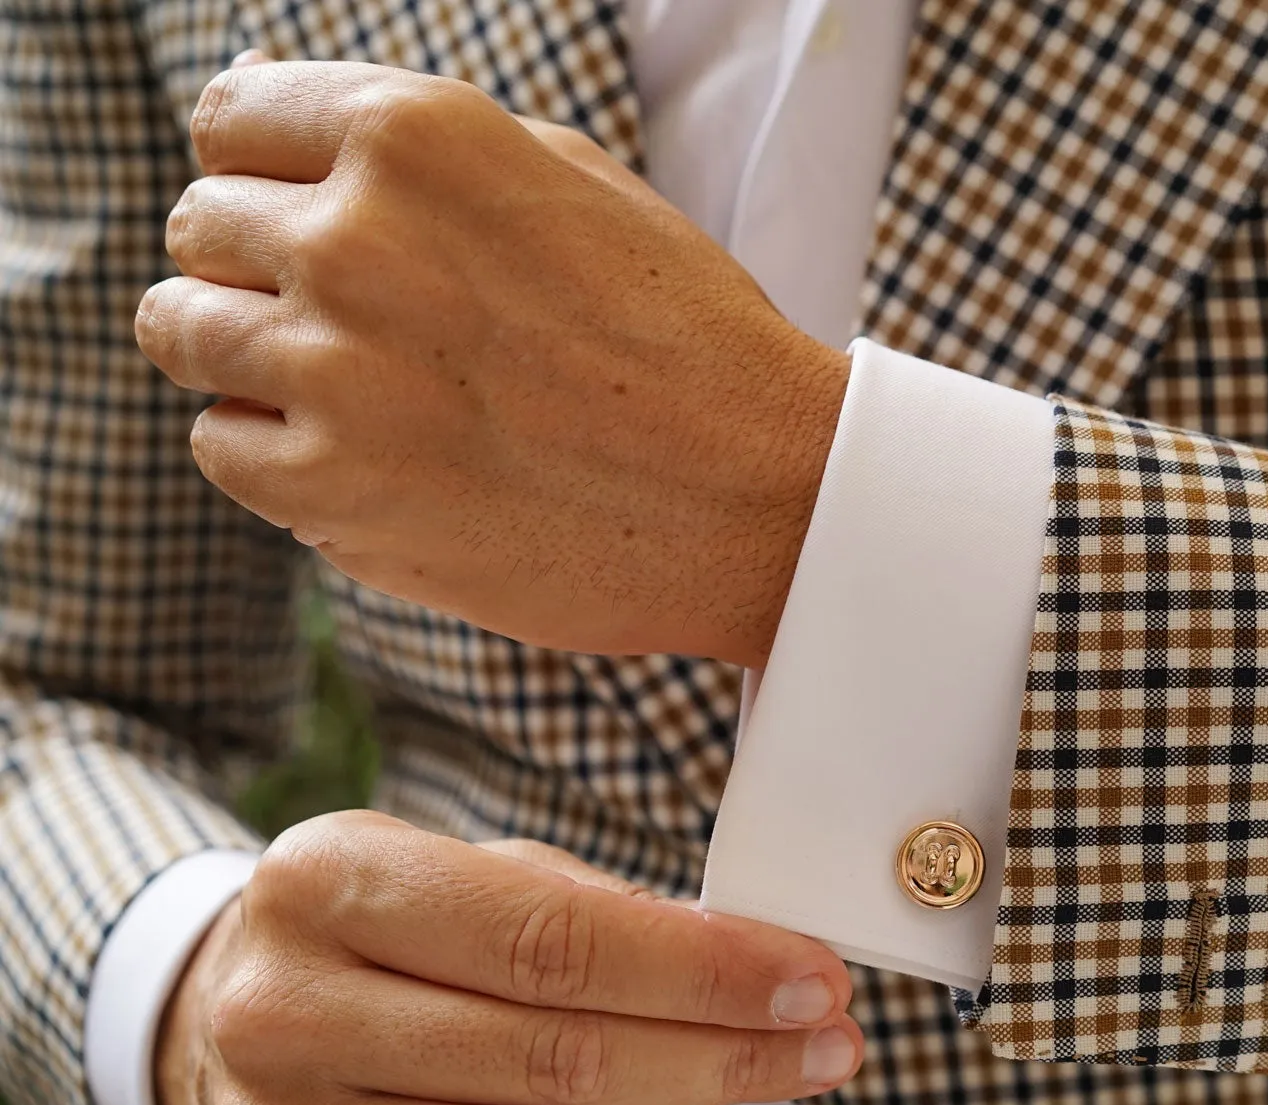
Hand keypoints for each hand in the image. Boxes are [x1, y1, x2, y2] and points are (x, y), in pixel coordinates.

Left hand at [134, 58, 850, 666]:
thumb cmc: (684, 335)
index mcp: (416, 135)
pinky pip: (220, 444)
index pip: (229, 119)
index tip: (298, 213)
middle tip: (351, 320)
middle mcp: (356, 236)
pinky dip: (273, 451)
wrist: (762, 498)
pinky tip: (366, 455)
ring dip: (245, 355)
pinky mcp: (330, 489)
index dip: (260, 170)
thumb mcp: (568, 181)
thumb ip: (417, 148)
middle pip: (200, 227)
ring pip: (181, 332)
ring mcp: (334, 367)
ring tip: (347, 387)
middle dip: (255, 265)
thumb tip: (273, 120)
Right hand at [154, 811, 861, 1104]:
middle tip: (826, 1046)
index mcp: (328, 882)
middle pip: (557, 1060)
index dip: (705, 971)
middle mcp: (280, 1010)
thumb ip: (593, 908)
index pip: (554, 941)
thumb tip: (752, 964)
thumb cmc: (393, 933)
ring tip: (688, 1083)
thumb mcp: (469, 871)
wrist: (229, 1017)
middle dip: (722, 1056)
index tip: (815, 981)